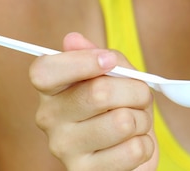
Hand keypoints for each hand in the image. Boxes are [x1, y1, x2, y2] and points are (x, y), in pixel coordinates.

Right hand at [29, 33, 157, 169]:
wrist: (128, 151)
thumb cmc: (119, 106)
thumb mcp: (116, 74)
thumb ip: (101, 55)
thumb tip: (72, 39)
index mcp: (50, 89)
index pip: (44, 71)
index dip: (82, 61)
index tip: (109, 61)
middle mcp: (49, 119)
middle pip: (98, 93)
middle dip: (135, 90)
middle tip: (140, 95)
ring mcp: (65, 149)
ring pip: (122, 122)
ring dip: (142, 119)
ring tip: (134, 122)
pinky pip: (134, 150)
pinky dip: (145, 144)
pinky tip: (132, 144)